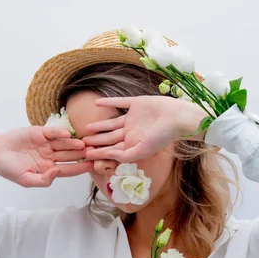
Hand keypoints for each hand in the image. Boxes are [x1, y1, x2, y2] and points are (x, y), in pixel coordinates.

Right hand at [0, 126, 92, 187]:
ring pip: (64, 143)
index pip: (69, 169)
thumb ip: (43, 180)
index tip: (92, 166)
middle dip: (82, 154)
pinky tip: (68, 134)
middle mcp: (50, 156)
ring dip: (74, 143)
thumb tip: (57, 172)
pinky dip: (59, 133)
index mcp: (49, 169)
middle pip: (70, 155)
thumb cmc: (8, 169)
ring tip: (84, 144)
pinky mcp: (39, 132)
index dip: (80, 167)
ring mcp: (46, 144)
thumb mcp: (26, 180)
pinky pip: (52, 132)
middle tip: (95, 152)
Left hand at [83, 96, 206, 162]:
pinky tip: (97, 103)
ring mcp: (133, 117)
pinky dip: (109, 102)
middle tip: (81, 143)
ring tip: (87, 127)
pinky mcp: (136, 104)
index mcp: (133, 143)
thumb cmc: (162, 137)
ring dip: (100, 125)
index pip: (112, 148)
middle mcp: (131, 131)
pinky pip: (120, 102)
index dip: (99, 151)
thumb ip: (125, 155)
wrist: (177, 118)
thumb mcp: (143, 150)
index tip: (85, 154)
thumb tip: (108, 155)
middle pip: (109, 137)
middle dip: (96, 140)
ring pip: (112, 122)